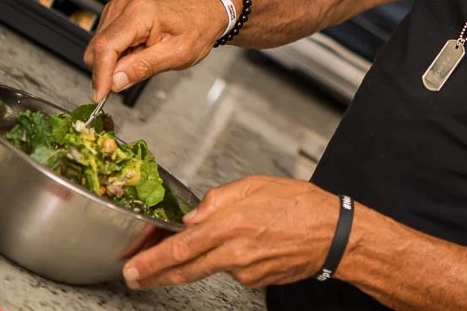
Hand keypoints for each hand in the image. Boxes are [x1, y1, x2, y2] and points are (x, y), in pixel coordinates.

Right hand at [84, 0, 230, 101]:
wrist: (206, 11)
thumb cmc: (198, 27)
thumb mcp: (176, 54)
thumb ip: (143, 68)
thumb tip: (115, 82)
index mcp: (139, 13)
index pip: (105, 47)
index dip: (100, 76)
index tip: (100, 96)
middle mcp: (124, 7)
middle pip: (97, 48)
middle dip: (110, 69)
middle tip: (138, 72)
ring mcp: (118, 9)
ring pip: (98, 47)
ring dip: (115, 61)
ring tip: (145, 55)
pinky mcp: (117, 15)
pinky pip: (105, 42)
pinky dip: (118, 53)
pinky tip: (139, 50)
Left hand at [122, 175, 338, 289]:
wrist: (333, 233)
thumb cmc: (301, 205)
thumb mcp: (257, 185)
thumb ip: (219, 198)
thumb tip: (194, 213)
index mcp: (232, 223)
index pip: (181, 245)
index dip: (152, 259)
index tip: (133, 265)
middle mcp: (235, 252)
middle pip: (184, 268)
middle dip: (154, 275)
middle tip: (135, 277)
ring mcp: (245, 271)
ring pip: (209, 269)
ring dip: (196, 263)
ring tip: (199, 252)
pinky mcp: (255, 281)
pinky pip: (232, 271)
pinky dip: (230, 261)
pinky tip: (247, 247)